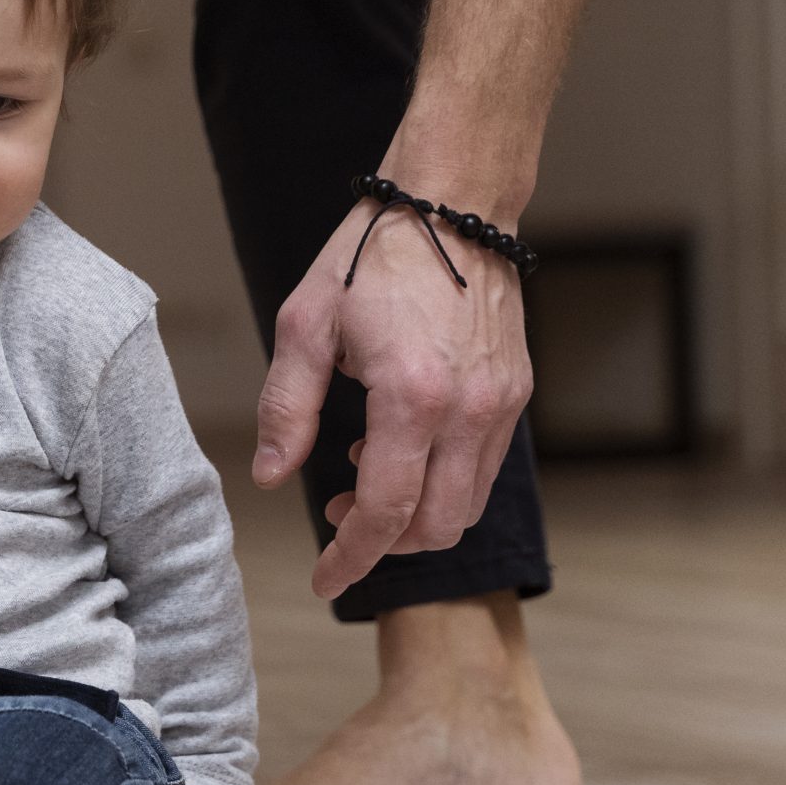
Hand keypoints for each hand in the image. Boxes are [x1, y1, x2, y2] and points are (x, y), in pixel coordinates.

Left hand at [254, 188, 531, 598]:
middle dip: (383, 545)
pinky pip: (484, 469)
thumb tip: (269, 474)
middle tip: (337, 523)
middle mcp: (469, 408)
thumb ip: (286, 407)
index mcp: (411, 394)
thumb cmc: (371, 257)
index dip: (350, 558)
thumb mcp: (306, 324)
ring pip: (466, 506)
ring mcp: (501, 403)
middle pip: (436, 527)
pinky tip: (400, 449)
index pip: (384, 511)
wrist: (452, 205)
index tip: (323, 580)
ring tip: (364, 481)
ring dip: (414, 517)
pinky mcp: (516, 393)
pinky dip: (442, 483)